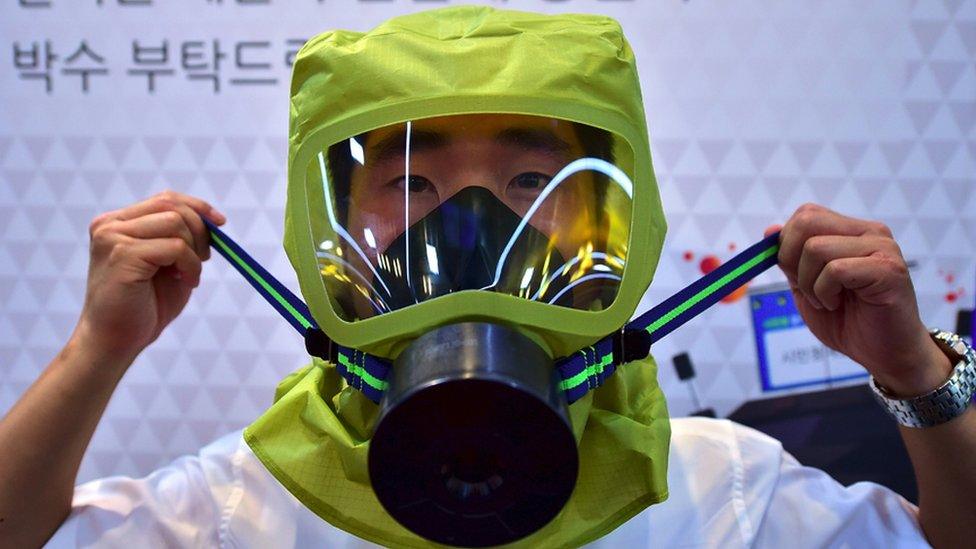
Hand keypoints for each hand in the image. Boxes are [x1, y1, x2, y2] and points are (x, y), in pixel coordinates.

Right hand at [71, 190, 225, 370]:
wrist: (114, 341)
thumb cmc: (143, 306)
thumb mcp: (167, 264)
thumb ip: (181, 238)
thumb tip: (214, 220)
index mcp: (117, 223)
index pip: (164, 199)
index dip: (197, 207)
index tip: (220, 222)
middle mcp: (109, 225)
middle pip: (172, 206)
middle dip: (199, 231)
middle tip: (204, 259)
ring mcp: (112, 238)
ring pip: (175, 223)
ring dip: (194, 251)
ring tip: (188, 276)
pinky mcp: (122, 255)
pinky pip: (175, 247)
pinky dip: (190, 265)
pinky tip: (186, 282)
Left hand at [768, 203, 951, 396]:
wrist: (885, 354)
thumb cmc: (847, 321)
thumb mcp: (806, 286)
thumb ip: (790, 259)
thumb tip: (770, 230)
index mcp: (850, 231)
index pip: (806, 215)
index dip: (786, 246)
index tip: (797, 276)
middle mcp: (869, 231)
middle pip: (806, 222)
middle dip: (791, 260)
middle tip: (808, 289)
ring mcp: (882, 247)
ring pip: (816, 248)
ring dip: (809, 283)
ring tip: (827, 301)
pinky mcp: (888, 270)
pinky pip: (835, 270)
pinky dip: (824, 292)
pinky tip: (837, 304)